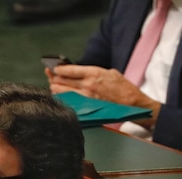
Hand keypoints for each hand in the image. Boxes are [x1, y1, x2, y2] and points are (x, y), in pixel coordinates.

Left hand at [46, 64, 160, 126]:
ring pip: (62, 93)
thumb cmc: (123, 88)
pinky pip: (68, 103)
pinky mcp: (86, 108)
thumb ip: (94, 72)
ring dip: (55, 88)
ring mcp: (85, 98)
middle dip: (53, 78)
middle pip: (61, 81)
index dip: (58, 69)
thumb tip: (80, 73)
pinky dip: (62, 99)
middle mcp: (87, 85)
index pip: (69, 70)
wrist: (132, 104)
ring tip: (53, 85)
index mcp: (93, 73)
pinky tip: (59, 96)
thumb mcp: (110, 73)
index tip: (54, 68)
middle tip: (49, 75)